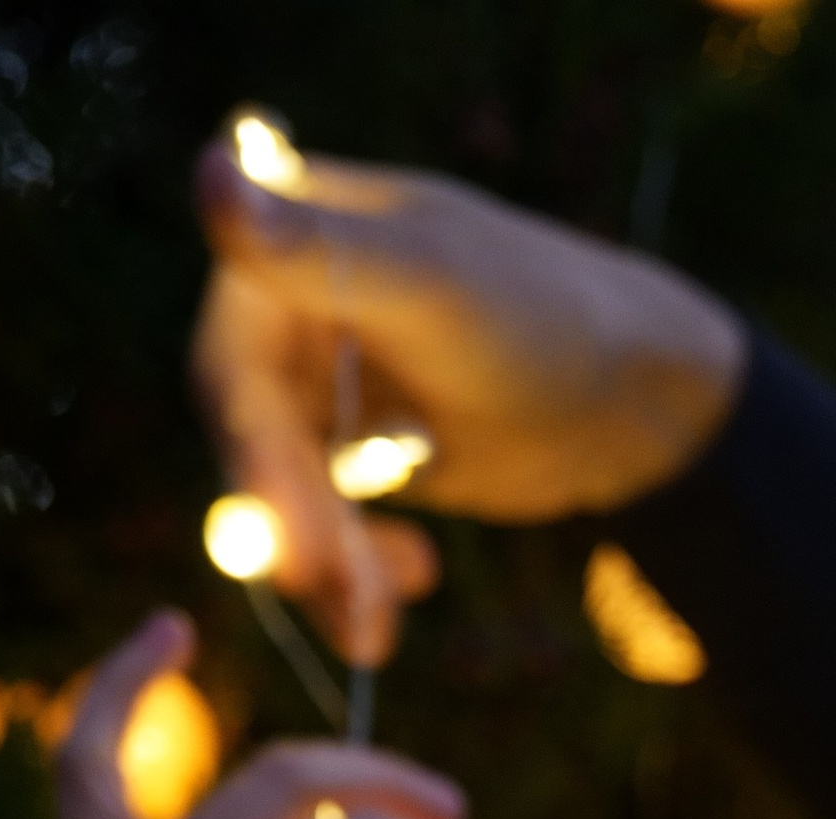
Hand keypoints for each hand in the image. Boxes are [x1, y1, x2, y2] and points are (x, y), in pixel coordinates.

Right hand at [191, 137, 746, 664]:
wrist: (629, 393)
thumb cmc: (540, 317)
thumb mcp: (428, 284)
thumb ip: (317, 250)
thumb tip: (206, 172)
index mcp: (290, 242)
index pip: (230, 364)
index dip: (252, 457)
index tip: (282, 539)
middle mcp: (289, 306)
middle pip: (255, 442)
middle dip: (296, 527)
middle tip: (338, 594)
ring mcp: (319, 379)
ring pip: (284, 493)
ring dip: (326, 566)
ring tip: (375, 630)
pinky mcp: (352, 446)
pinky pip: (325, 521)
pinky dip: (355, 569)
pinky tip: (412, 583)